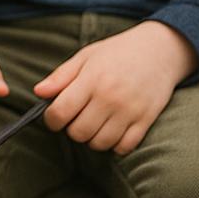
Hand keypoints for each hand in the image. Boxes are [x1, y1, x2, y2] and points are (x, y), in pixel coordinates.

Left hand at [33, 20, 198, 154]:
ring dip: (92, 139)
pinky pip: (124, 147)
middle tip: (77, 118)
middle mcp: (110, 97)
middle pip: (78, 133)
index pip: (60, 112)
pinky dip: (115, 145)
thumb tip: (38, 92)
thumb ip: (61, 76)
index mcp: (91, 79)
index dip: (51, 120)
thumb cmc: (117, 52)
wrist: (160, 50)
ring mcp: (130, 111)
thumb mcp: (86, 56)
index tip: (55, 116)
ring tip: (94, 124)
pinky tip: (113, 130)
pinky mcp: (146, 120)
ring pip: (100, 143)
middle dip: (72, 129)